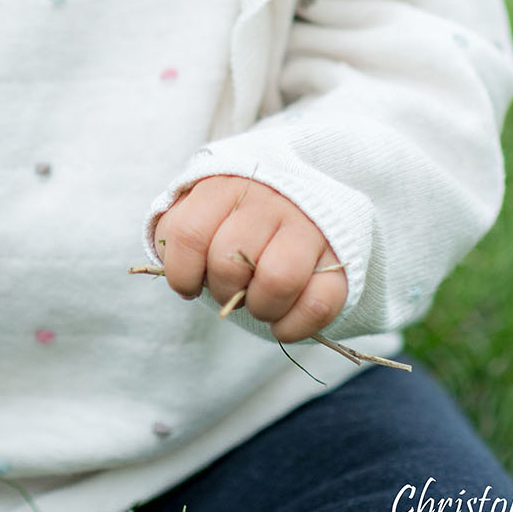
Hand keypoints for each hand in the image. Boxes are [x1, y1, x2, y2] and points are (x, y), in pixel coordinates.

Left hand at [152, 177, 347, 344]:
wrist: (298, 191)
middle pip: (229, 262)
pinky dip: (293, 327)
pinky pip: (318, 304)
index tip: (189, 284)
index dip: (181, 273)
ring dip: (260, 308)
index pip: (188, 234)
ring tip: (258, 303)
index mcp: (225, 184)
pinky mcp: (339, 258)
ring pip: (277, 281)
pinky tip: (281, 323)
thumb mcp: (201, 206)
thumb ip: (179, 230)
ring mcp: (308, 226)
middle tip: (232, 291)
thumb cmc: (237, 211)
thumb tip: (173, 269)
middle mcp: (269, 199)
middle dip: (223, 292)